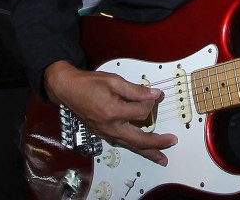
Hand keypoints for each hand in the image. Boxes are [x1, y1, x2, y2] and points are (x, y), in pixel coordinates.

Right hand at [45, 62, 175, 165]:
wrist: (68, 89)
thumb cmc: (88, 84)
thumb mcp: (114, 81)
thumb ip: (136, 90)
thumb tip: (153, 95)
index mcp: (113, 112)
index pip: (142, 112)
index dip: (151, 102)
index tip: (155, 95)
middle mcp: (110, 126)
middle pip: (139, 140)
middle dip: (157, 143)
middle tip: (171, 141)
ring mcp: (106, 133)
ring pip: (131, 146)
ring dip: (147, 152)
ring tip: (160, 157)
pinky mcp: (103, 134)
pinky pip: (122, 143)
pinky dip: (135, 147)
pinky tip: (142, 149)